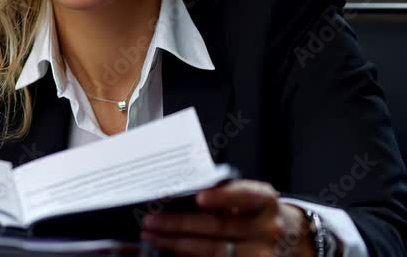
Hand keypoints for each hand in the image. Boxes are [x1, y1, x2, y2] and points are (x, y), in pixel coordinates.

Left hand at [140, 179, 314, 256]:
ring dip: (177, 244)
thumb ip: (225, 194)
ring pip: (214, 251)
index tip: (199, 197)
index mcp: (266, 202)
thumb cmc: (260, 213)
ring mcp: (263, 254)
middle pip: (220, 227)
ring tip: (152, 237)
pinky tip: (171, 252)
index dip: (224, 196)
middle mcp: (268, 229)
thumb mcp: (252, 199)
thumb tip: (181, 194)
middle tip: (151, 220)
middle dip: (180, 223)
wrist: (294, 240)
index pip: (248, 195)